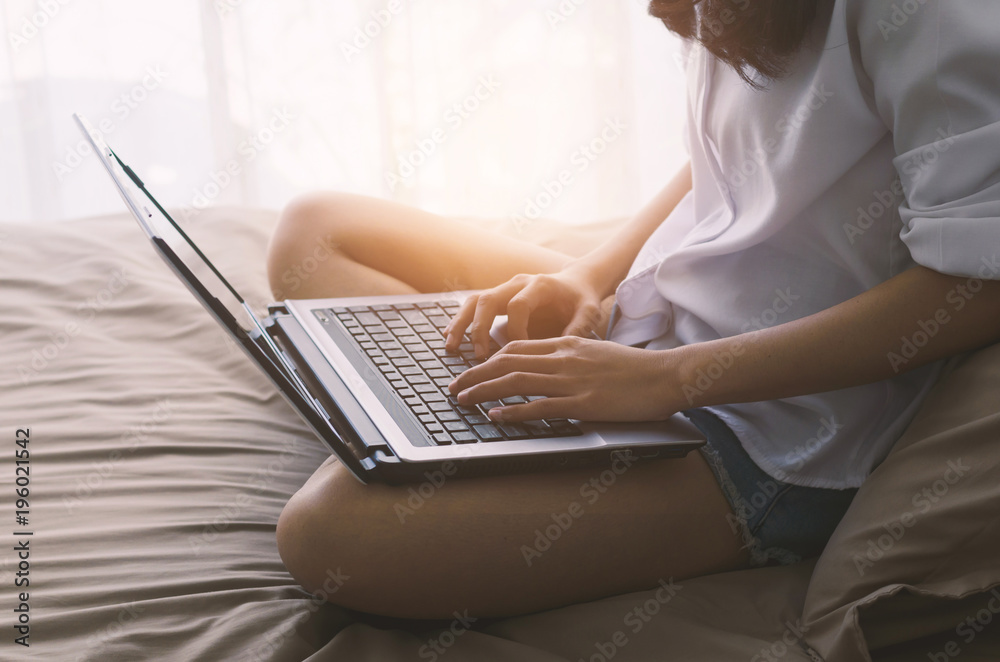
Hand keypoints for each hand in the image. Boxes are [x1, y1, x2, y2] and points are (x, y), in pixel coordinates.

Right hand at [444, 264, 610, 359]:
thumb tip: (561, 352)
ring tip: (451, 346)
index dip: (515, 330)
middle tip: (478, 356)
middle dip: (480, 328)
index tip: (518, 352)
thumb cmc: (582, 300)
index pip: (518, 305)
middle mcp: (518, 282)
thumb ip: (579, 328)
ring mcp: (505, 287)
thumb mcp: (590, 312)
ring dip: (461, 323)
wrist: (576, 282)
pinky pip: (474, 305)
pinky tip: (450, 338)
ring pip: (475, 300)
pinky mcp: (499, 296)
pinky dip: (461, 320)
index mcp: (540, 284)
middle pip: (489, 299)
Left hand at [446, 336, 679, 422]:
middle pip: (508, 361)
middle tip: (454, 388)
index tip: (471, 370)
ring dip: (484, 391)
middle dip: (475, 374)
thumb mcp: (597, 354)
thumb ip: (572, 358)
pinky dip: (514, 411)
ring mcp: (573, 380)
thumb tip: (549, 369)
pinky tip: (496, 416)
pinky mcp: (584, 402)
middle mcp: (564, 358)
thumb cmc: (636, 370)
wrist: (666, 376)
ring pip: (517, 380)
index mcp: (567, 345)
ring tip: (463, 400)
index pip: (517, 347)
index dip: (488, 358)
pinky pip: (541, 406)